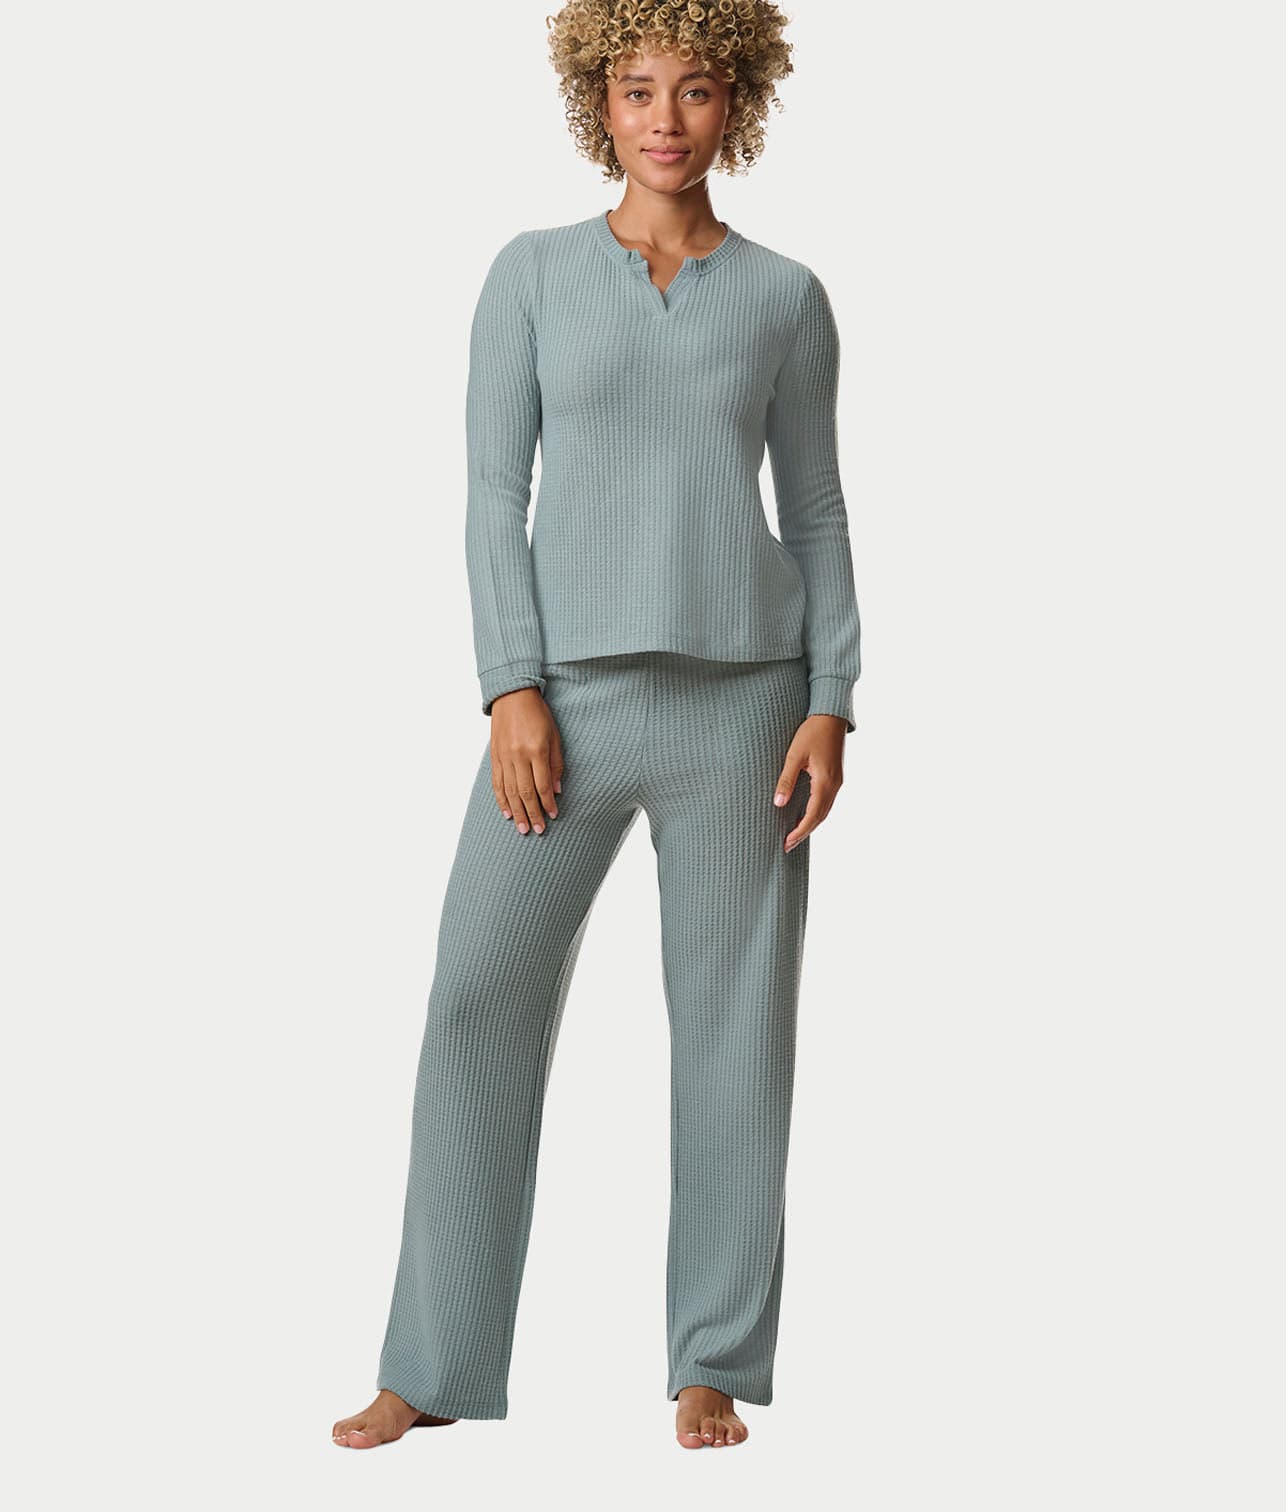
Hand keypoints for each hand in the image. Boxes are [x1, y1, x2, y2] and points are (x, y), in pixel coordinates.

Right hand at [488, 687, 563, 834]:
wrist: (512, 695)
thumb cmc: (538, 714)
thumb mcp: (554, 735)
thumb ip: (556, 763)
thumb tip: (556, 790)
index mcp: (536, 750)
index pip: (542, 784)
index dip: (547, 803)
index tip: (552, 816)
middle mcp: (518, 756)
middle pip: (525, 792)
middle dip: (532, 813)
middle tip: (537, 830)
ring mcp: (504, 757)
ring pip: (509, 791)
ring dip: (516, 812)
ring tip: (522, 828)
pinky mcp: (494, 756)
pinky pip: (497, 783)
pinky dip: (501, 799)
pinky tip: (506, 812)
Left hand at [774, 715, 846, 851]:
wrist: (831, 715)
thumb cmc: (811, 732)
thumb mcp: (794, 755)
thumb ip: (786, 780)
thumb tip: (778, 804)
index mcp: (824, 782)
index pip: (812, 815)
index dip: (800, 831)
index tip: (787, 842)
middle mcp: (834, 785)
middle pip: (820, 817)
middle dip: (804, 832)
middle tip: (787, 845)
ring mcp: (837, 781)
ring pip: (825, 810)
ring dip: (810, 824)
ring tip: (794, 834)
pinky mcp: (835, 776)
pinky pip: (826, 801)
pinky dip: (816, 812)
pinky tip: (805, 814)